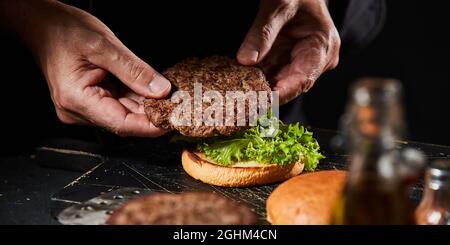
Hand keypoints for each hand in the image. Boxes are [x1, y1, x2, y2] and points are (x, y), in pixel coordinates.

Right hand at [3, 0, 170, 136]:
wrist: (43, 25)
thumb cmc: (64, 31)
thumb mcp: (104, 46)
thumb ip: (134, 70)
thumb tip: (161, 90)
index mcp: (77, 99)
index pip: (121, 124)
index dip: (150, 126)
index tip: (173, 121)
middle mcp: (78, 110)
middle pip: (124, 120)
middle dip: (153, 114)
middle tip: (178, 105)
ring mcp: (83, 107)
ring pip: (124, 113)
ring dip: (146, 106)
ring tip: (169, 97)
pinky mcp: (90, 101)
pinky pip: (118, 104)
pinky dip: (136, 98)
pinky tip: (152, 92)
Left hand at [237, 0, 339, 104]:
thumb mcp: (279, 6)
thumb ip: (263, 33)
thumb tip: (245, 60)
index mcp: (323, 47)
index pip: (302, 79)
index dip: (281, 93)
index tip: (261, 103)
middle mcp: (315, 60)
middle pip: (289, 85)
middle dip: (265, 95)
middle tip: (242, 105)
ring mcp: (300, 61)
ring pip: (277, 82)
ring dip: (257, 89)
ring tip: (237, 99)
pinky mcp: (286, 60)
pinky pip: (270, 73)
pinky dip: (255, 79)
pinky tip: (238, 85)